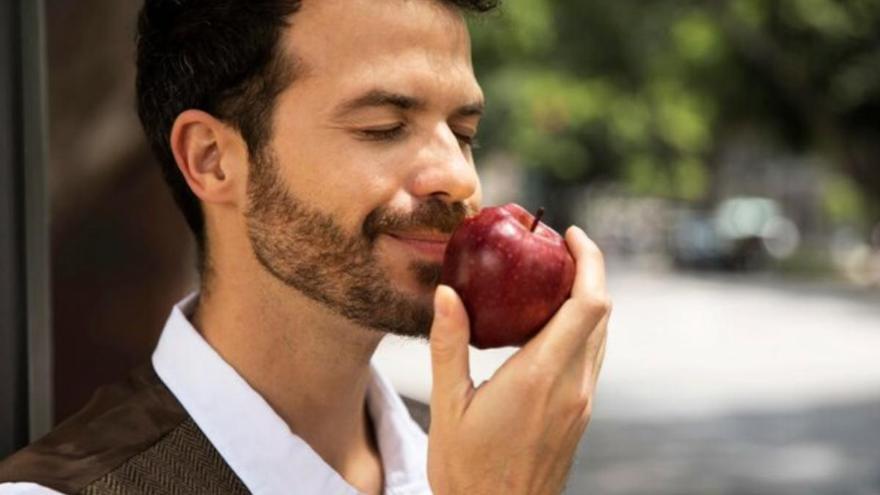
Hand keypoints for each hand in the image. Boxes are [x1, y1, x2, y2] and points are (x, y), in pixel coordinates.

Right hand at [427, 226, 609, 494]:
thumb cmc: (467, 470)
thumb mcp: (448, 406)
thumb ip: (449, 345)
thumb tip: (447, 293)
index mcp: (541, 377)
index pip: (588, 305)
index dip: (590, 261)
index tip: (571, 234)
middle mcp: (573, 387)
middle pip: (602, 313)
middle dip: (589, 271)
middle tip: (558, 247)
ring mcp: (581, 403)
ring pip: (600, 335)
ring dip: (587, 300)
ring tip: (552, 279)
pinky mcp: (580, 415)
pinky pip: (592, 357)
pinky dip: (581, 328)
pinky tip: (548, 324)